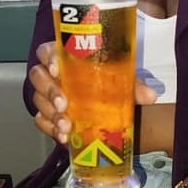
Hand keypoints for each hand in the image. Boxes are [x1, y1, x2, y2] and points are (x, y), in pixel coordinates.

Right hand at [28, 43, 158, 144]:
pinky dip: (50, 129)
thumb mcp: (121, 81)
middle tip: (64, 104)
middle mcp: (51, 74)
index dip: (48, 58)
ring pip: (38, 100)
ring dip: (51, 114)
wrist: (105, 106)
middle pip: (38, 77)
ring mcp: (46, 95)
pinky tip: (63, 137)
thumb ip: (133, 85)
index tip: (57, 69)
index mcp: (65, 57)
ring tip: (66, 126)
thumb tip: (150, 96)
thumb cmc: (108, 83)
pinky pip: (41, 121)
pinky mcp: (47, 115)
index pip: (47, 51)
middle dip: (49, 91)